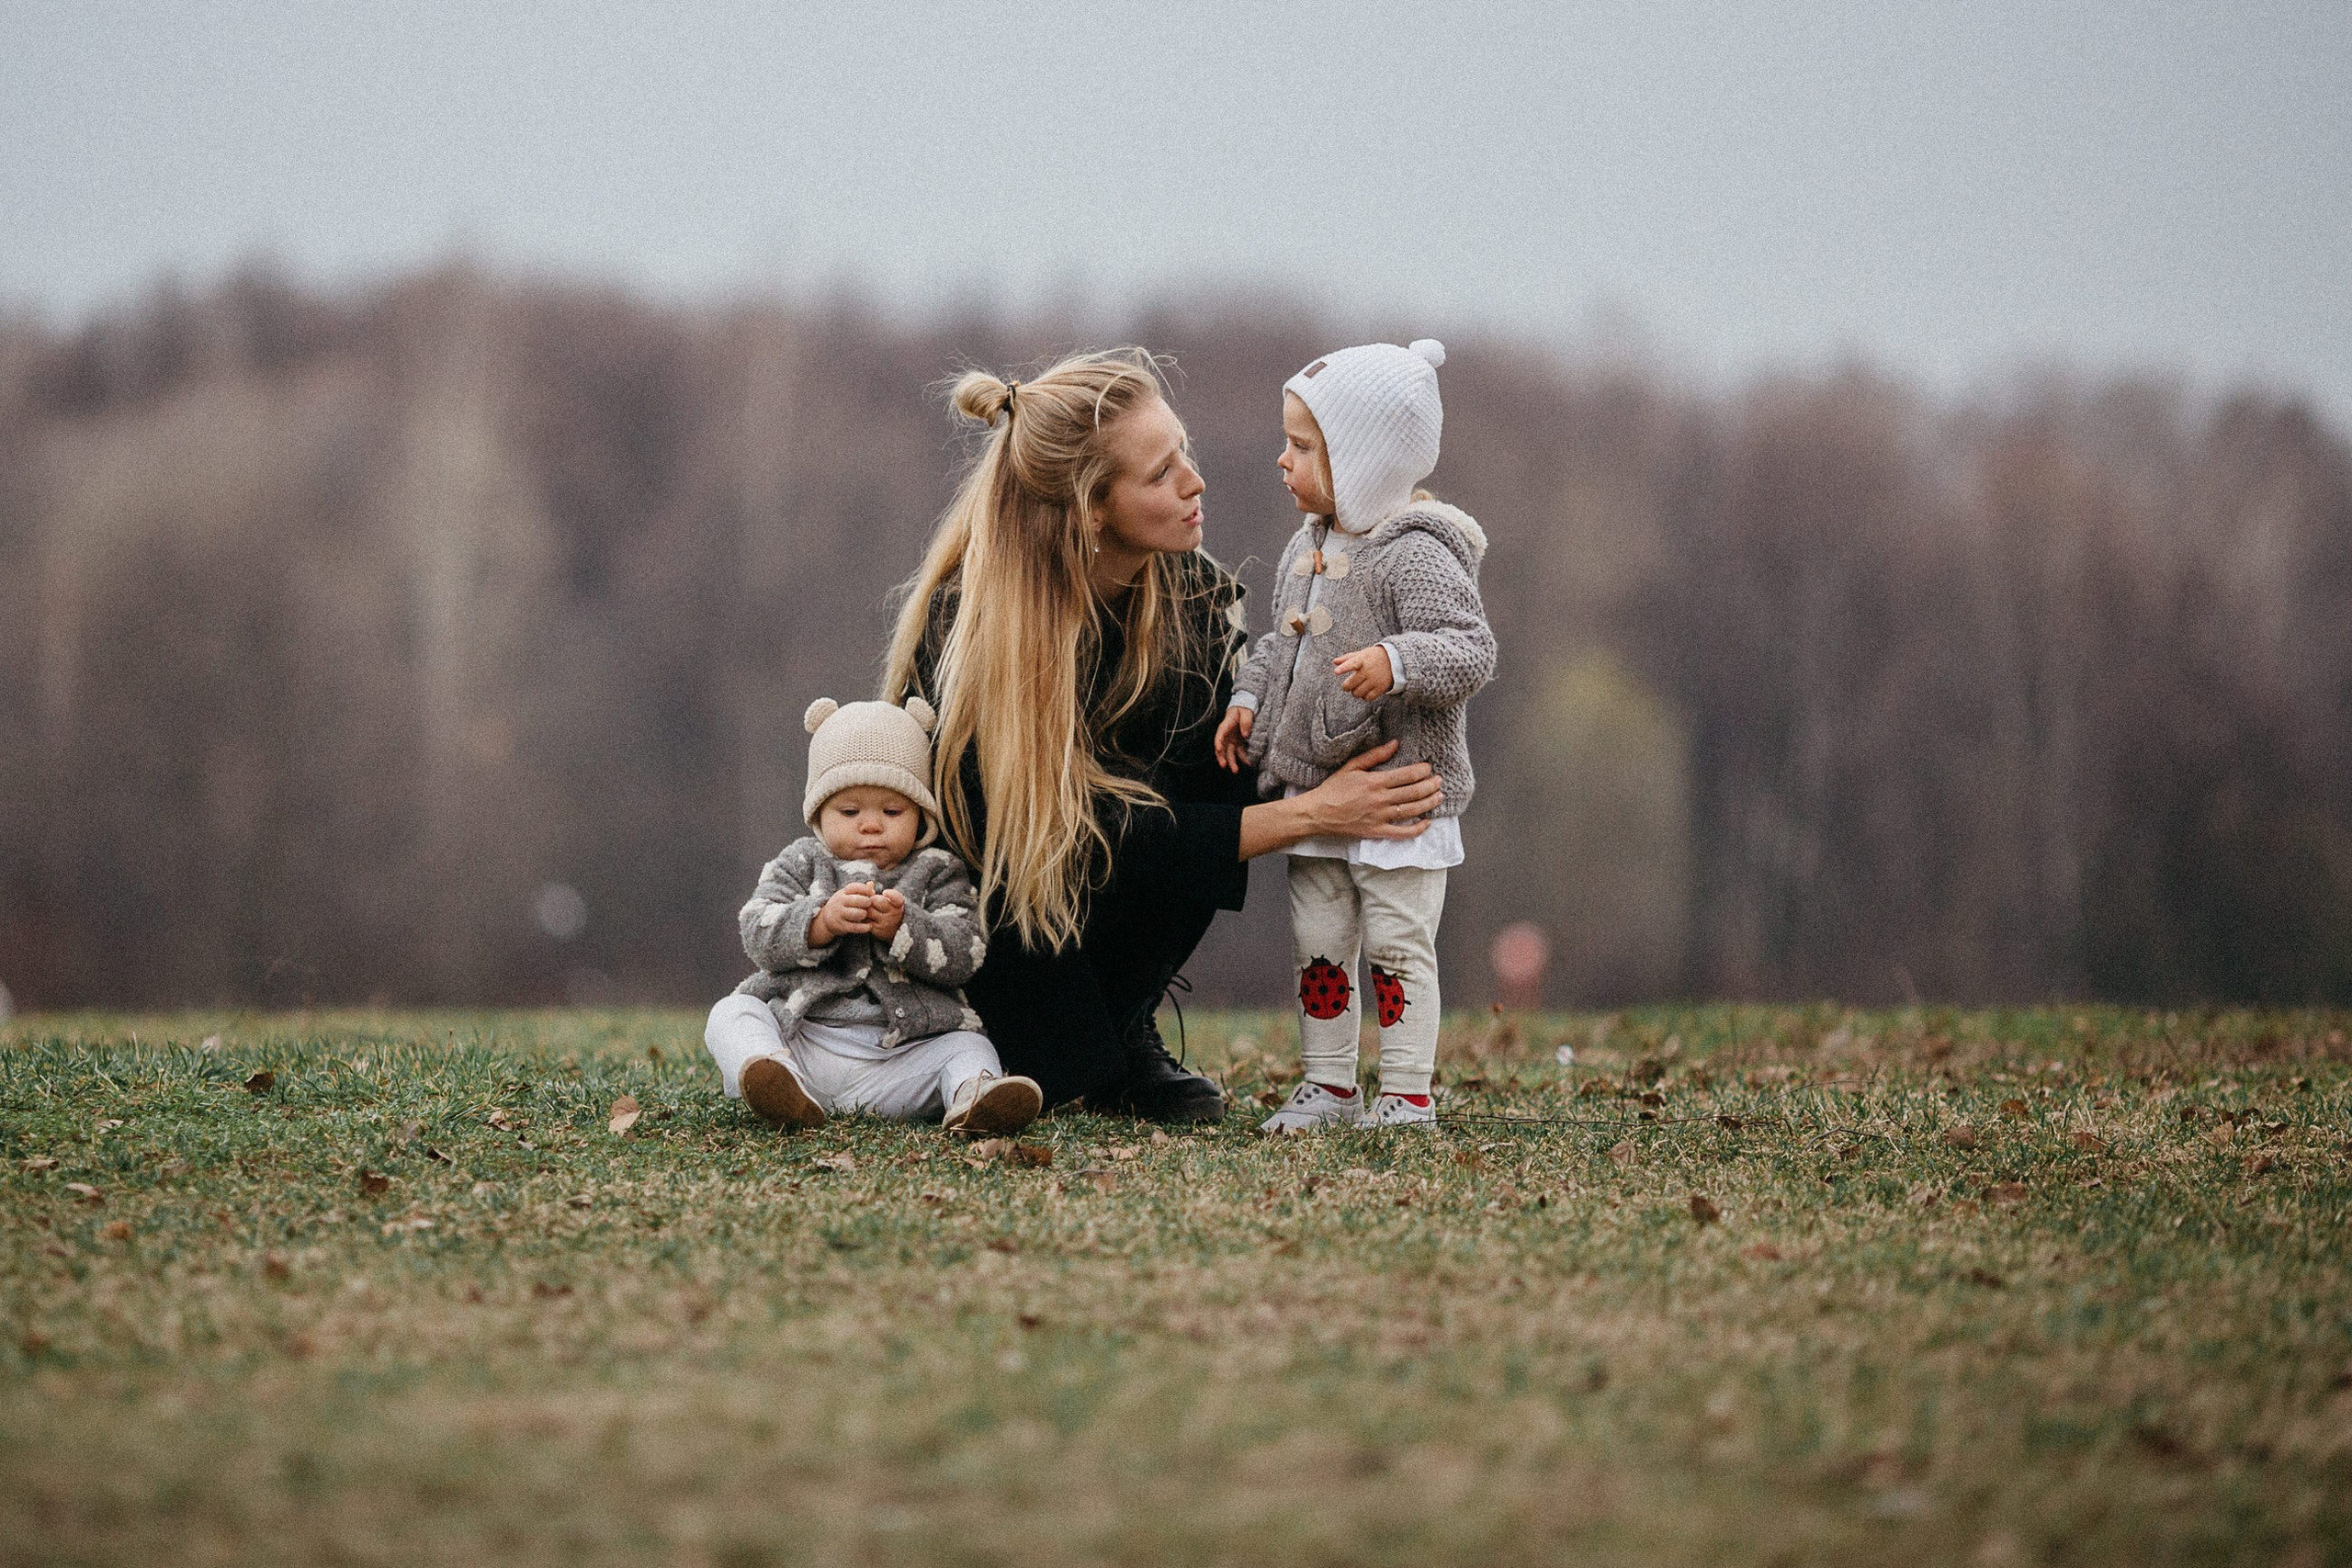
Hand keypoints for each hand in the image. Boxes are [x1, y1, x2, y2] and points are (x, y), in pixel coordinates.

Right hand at [809, 882, 877, 944]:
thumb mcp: (848, 896)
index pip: (854, 887)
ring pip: (856, 913)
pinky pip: (855, 927)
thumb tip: (871, 883)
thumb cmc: (843, 905)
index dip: (865, 889)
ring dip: (863, 914)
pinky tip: (869, 926)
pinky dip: (864, 927)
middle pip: (856, 900)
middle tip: (870, 905)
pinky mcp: (841, 926)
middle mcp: (839, 902)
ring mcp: (839, 914)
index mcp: (842, 893)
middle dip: (866, 902)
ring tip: (865, 915)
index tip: (872, 892)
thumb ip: (860, 890)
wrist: (826, 920)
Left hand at [866, 889, 906, 942]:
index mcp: (898, 905)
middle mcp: (894, 914)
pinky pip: (865, 920)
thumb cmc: (888, 909)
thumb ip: (880, 891)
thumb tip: (869, 883)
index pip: (897, 899)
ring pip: (869, 910)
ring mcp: (885, 923)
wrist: (890, 929)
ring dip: (866, 907)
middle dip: (872, 899)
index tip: (885, 892)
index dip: (891, 895)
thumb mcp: (889, 900)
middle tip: (871, 900)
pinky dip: (863, 916)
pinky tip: (865, 915)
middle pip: (878, 901)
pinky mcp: (876, 929)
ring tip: (868, 907)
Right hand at [1214, 705, 1254, 771]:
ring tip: (1235, 771)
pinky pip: (1239, 752)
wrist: (1245, 706)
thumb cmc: (1243, 708)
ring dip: (1231, 762)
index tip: (1218, 750)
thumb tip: (1245, 735)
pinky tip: (1247, 763)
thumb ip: (1246, 722)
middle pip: (1222, 747)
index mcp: (1226, 725)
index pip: (1220, 735)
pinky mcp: (1238, 742)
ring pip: (1229, 752)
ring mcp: (1232, 739)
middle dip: (1222, 757)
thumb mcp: (1246, 711)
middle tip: (1225, 766)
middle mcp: (1227, 734)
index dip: (1218, 743)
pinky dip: (1243, 758)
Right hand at [1303, 740, 1442, 838]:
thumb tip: (1394, 744)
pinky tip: (1426, 823)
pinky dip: (1417, 829)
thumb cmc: (1333, 789)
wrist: (1317, 813)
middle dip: (1430, 786)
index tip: (1428, 768)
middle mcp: (1380, 800)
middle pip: (1414, 792)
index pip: (1406, 775)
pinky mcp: (1377, 832)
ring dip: (1429, 803)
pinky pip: (1402, 833)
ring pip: (1412, 810)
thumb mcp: (1351, 766)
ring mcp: (1380, 817)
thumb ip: (1374, 755)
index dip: (1422, 771)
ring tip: (1439, 797)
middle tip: (1439, 781)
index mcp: (1375, 782)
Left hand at [1334, 645, 1393, 699]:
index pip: (1351, 664)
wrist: (1393, 660)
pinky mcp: (1381, 688)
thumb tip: (1334, 662)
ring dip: (1355, 692)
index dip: (1344, 668)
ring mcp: (1375, 680)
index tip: (1336, 672)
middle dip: (1346, 686)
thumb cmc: (1373, 657)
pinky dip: (1364, 696)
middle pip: (1350, 684)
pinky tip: (1365, 691)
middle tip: (1348, 685)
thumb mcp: (1361, 654)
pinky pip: (1367, 698)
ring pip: (1357, 693)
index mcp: (1362, 660)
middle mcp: (1368, 670)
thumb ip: (1347, 658)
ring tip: (1358, 687)